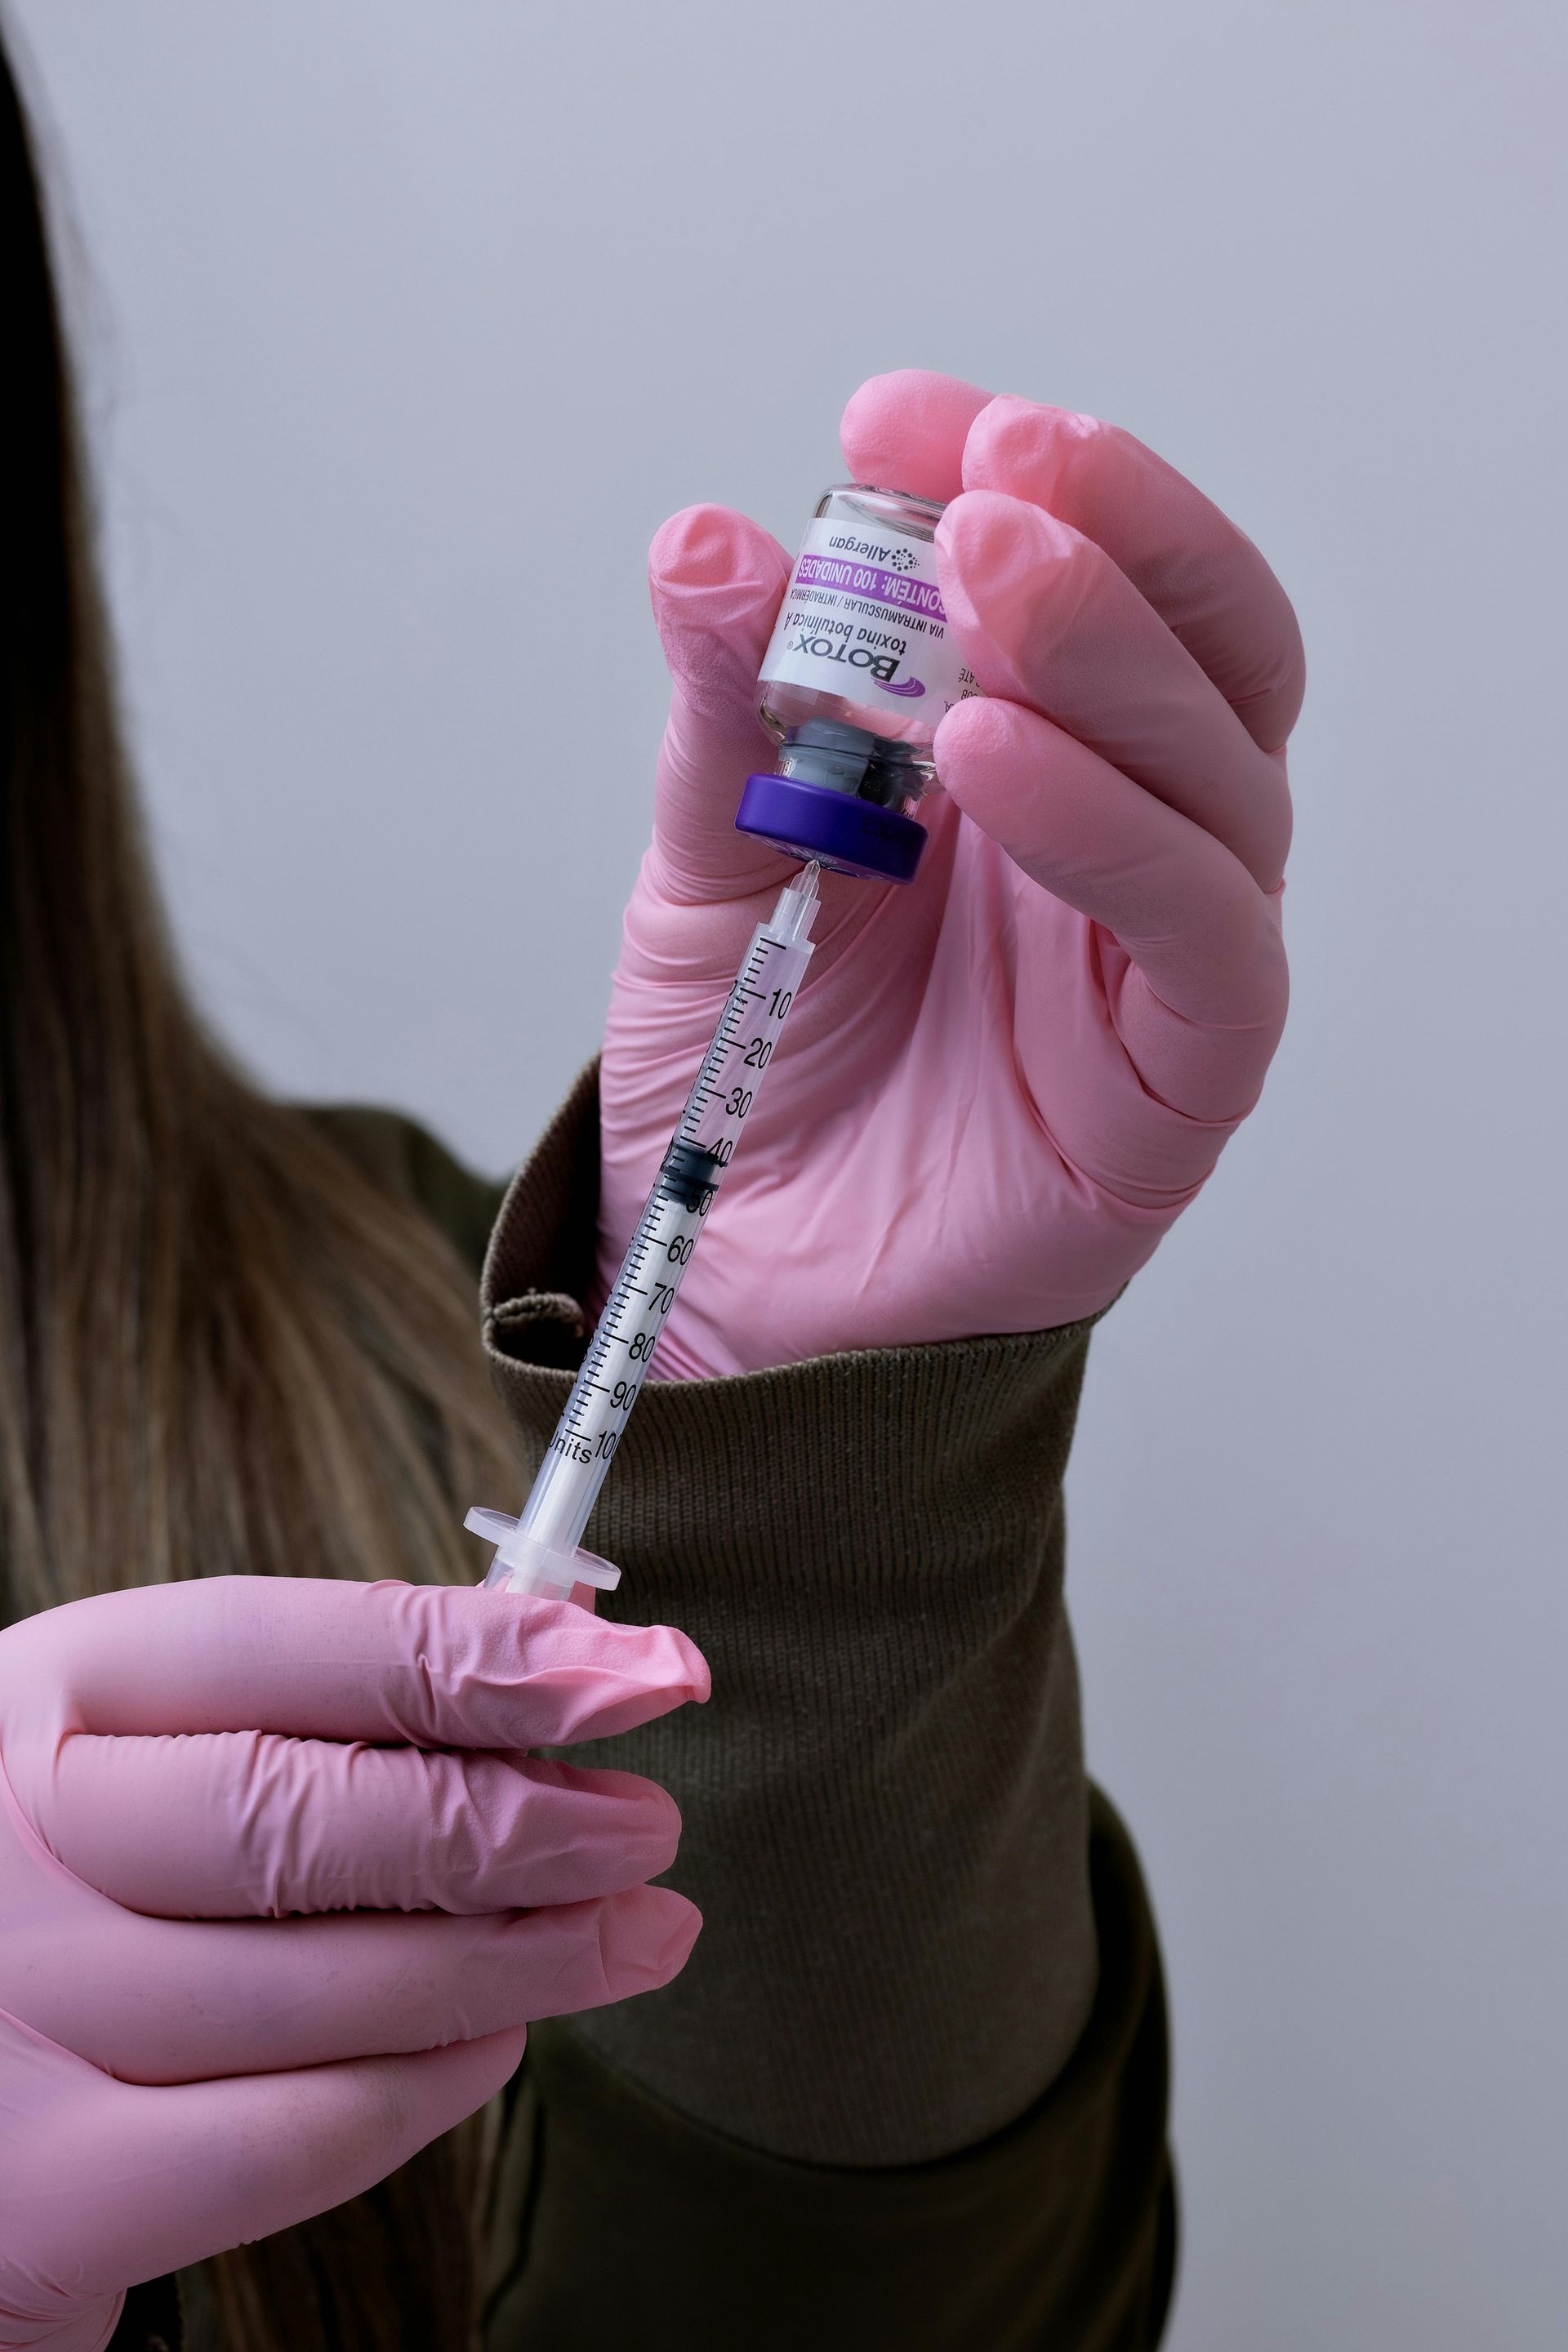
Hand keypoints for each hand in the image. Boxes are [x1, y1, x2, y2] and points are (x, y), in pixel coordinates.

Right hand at [0, 1575, 705, 2350]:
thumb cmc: (73, 1886)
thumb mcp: (138, 1753)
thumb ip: (321, 1707)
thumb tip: (568, 1648)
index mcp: (45, 1692)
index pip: (293, 1647)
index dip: (483, 1655)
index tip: (638, 1673)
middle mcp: (12, 1840)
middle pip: (309, 1820)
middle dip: (517, 1825)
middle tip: (647, 1829)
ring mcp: (20, 2014)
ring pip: (330, 1987)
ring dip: (520, 1961)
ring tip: (632, 1935)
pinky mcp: (48, 2194)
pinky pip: (297, 2136)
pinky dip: (429, 2087)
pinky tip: (495, 2042)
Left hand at [597, 369, 1303, 1373]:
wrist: (731, 1281)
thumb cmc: (747, 1071)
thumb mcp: (709, 861)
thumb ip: (733, 713)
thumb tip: (706, 541)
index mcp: (1038, 761)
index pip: (1094, 579)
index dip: (1022, 477)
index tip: (896, 413)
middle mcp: (1126, 840)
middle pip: (1207, 650)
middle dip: (1112, 534)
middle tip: (988, 468)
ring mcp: (1162, 959)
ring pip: (1221, 773)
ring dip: (1108, 652)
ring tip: (977, 576)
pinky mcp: (1181, 1084)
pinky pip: (1199, 935)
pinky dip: (1109, 828)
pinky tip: (991, 758)